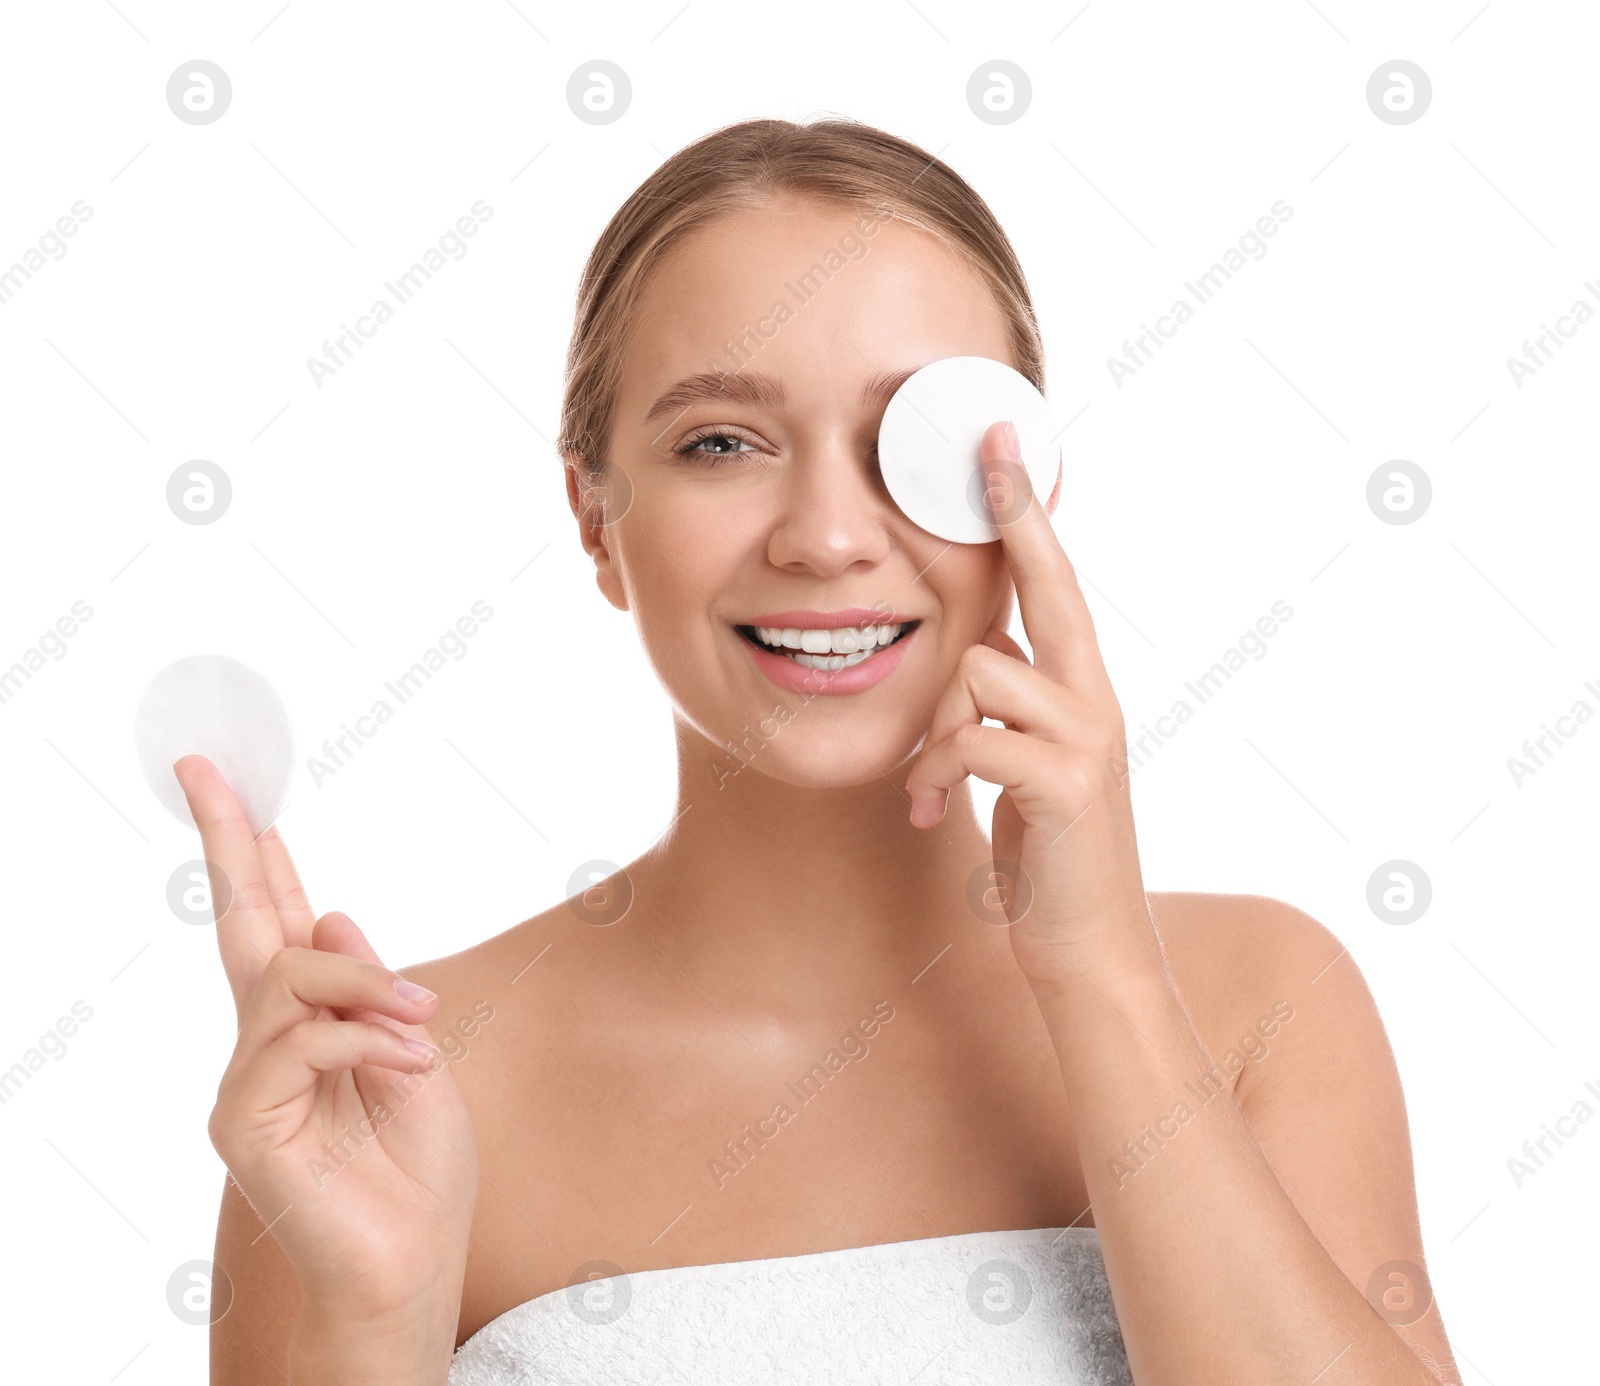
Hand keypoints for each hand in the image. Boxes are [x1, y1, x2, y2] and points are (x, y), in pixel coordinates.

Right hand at [175, 755, 479, 1320]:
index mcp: (312, 1022)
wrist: (415, 1262)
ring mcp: (249, 1083)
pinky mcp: (244, 1122)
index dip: (258, 855)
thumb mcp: (415, 1053)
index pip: (275, 923)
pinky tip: (406, 1058)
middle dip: (230, 842)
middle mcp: (267, 1043)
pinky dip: (364, 1039)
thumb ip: (371, 989)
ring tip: (421, 1021)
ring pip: (289, 979)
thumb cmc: (418, 1167)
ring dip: (368, 987)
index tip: (232, 786)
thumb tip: (327, 915)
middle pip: (242, 925)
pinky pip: (301, 1042)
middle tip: (207, 771)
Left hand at [904, 422, 1153, 989]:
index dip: (1027, 513)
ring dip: (936, 730)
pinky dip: (939, 774)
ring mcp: (1088, 738)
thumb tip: (980, 651)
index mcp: (1082, 689)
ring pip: (977, 670)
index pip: (1053, 582)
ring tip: (934, 786)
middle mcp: (1096, 698)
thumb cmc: (1050, 856)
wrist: (1089, 951)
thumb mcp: (1027, 765)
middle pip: (1048, 585)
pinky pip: (972, 739)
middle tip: (989, 445)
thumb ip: (1012, 705)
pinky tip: (935, 813)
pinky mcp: (1066, 783)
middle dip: (1015, 514)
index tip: (1005, 442)